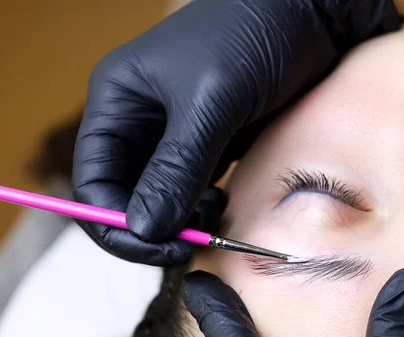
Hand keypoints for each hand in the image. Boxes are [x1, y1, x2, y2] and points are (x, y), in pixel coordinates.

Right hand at [73, 0, 400, 265]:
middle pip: (123, 194)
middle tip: (184, 246)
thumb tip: (144, 229)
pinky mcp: (209, 143)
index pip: (93, 179)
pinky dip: (200, 207)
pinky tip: (222, 204)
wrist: (310, 15)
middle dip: (148, 226)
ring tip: (211, 217)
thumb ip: (176, 168)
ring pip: (159, 197)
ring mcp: (176, 134)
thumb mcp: (210, 102)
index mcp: (119, 100)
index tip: (154, 246)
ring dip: (178, 219)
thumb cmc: (252, 36)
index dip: (112, 222)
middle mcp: (140, 120)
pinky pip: (191, 189)